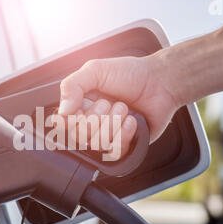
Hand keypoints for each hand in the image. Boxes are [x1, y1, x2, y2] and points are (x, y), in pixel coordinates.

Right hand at [59, 56, 179, 158]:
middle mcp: (90, 123)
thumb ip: (72, 85)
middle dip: (96, 117)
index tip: (84, 105)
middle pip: (79, 137)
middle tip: (109, 102)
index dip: (73, 119)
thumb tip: (62, 112)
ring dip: (112, 123)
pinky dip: (124, 134)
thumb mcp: (95, 70)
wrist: (160, 82)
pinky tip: (131, 121)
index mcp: (79, 106)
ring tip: (124, 108)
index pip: (63, 125)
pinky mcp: (123, 147)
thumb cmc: (130, 74)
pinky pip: (115, 152)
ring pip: (97, 145)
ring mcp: (107, 136)